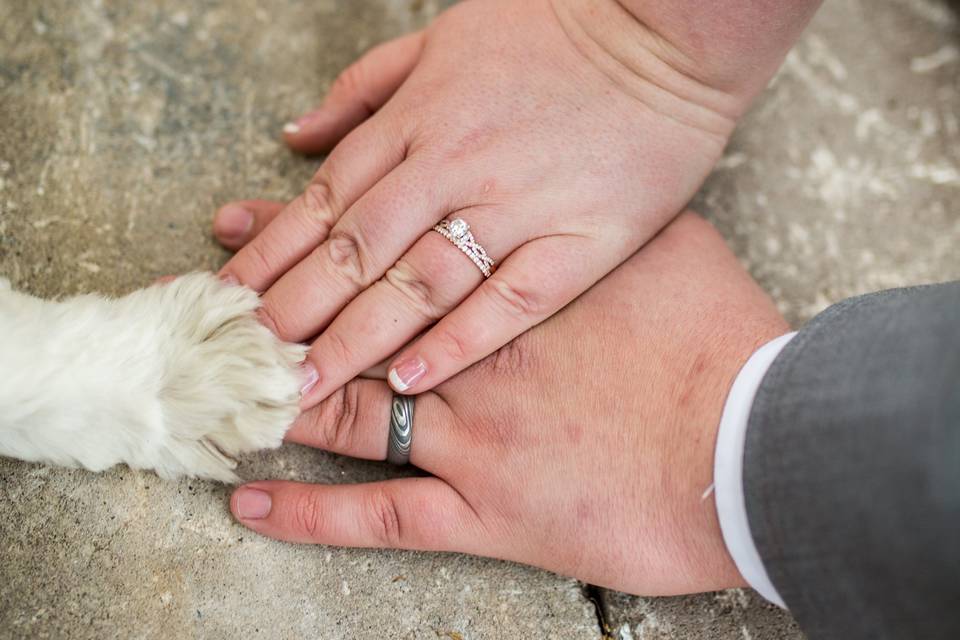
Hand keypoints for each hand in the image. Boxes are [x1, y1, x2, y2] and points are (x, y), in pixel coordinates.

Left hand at [215, 0, 750, 405]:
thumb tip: (295, 135)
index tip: (228, 306)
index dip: (270, 257)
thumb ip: (363, 91)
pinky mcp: (579, 241)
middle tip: (249, 366)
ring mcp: (518, 206)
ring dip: (356, 340)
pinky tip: (411, 379)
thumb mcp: (441, 39)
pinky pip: (511, 300)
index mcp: (420, 120)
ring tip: (305, 387)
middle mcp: (456, 166)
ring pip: (419, 283)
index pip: (325, 200)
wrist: (665, 35)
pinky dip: (458, 339)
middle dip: (295, 312)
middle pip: (358, 251)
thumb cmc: (555, 32)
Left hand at [228, 212, 788, 594]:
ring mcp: (470, 435)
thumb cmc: (716, 340)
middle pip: (344, 330)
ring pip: (346, 414)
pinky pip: (381, 516)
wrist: (753, 439)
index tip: (248, 226)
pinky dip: (312, 513)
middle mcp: (470, 355)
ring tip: (216, 387)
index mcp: (504, 285)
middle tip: (206, 299)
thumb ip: (592, 224)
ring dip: (277, 399)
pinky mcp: (487, 510)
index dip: (305, 240)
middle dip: (271, 311)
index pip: (379, 256)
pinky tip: (253, 501)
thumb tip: (558, 194)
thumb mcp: (662, 246)